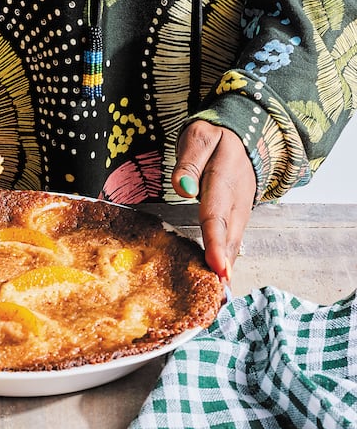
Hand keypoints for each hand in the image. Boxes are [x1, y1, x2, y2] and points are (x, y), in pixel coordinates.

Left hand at [171, 120, 255, 281]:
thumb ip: (190, 160)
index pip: (217, 215)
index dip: (217, 243)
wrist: (245, 134)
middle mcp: (237, 199)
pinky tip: (222, 277)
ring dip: (228, 266)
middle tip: (218, 294)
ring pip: (235, 240)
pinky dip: (229, 258)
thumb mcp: (200, 136)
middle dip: (224, 265)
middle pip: (229, 235)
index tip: (218, 267)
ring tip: (220, 294)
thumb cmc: (216, 138)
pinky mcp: (239, 214)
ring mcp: (241, 208)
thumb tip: (183, 187)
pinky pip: (234, 239)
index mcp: (224, 179)